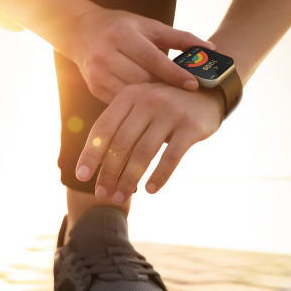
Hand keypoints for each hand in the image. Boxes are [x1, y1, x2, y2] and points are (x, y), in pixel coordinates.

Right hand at [67, 6, 215, 103]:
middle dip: (165, 89)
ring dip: (152, 100)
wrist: (81, 32)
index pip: (152, 58)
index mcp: (120, 34)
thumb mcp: (148, 25)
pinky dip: (138, 104)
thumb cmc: (121, 27)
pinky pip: (122, 101)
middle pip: (142, 80)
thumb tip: (210, 48)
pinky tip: (151, 106)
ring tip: (171, 102)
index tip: (194, 84)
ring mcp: (98, 73)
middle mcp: (105, 54)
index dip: (174, 73)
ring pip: (132, 94)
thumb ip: (179, 37)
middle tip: (185, 96)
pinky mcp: (94, 88)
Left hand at [76, 82, 224, 201]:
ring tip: (120, 197)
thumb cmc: (166, 106)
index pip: (103, 128)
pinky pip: (171, 157)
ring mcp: (170, 112)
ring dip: (129, 179)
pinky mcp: (190, 126)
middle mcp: (148, 100)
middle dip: (109, 173)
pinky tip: (150, 190)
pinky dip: (159, 176)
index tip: (82, 177)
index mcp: (130, 95)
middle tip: (102, 194)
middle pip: (121, 143)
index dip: (90, 154)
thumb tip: (97, 162)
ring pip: (143, 153)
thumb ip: (120, 127)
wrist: (208, 92)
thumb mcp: (140, 107)